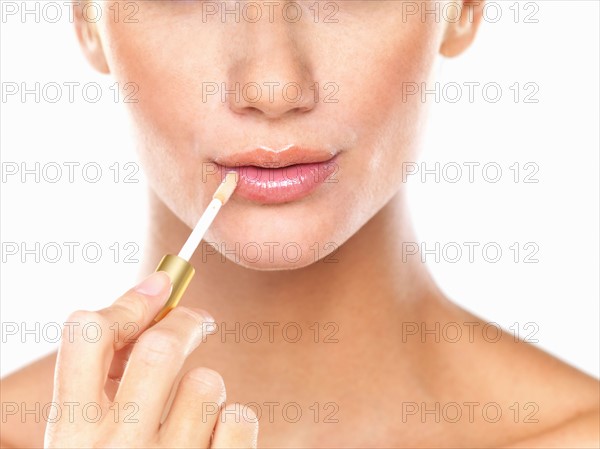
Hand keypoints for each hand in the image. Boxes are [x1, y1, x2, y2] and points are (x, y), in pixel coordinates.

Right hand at [44, 271, 257, 447]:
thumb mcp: (90, 443)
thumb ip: (108, 384)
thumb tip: (152, 303)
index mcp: (74, 434)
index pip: (85, 336)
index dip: (127, 302)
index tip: (159, 285)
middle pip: (159, 349)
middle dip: (184, 323)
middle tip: (198, 321)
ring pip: (207, 383)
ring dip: (207, 388)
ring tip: (195, 417)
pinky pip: (241, 417)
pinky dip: (236, 421)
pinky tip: (217, 445)